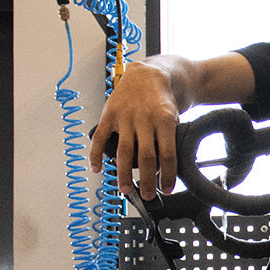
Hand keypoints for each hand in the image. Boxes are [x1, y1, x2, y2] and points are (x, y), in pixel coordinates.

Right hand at [88, 60, 180, 199]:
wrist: (147, 74)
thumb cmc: (162, 99)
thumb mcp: (174, 116)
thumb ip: (169, 138)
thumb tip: (166, 167)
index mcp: (164, 119)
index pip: (167, 154)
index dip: (168, 174)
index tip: (167, 189)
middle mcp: (144, 118)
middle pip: (146, 156)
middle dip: (147, 180)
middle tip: (149, 195)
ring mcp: (125, 117)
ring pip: (124, 151)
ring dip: (124, 174)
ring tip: (127, 189)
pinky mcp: (109, 114)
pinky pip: (100, 137)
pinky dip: (96, 154)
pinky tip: (97, 169)